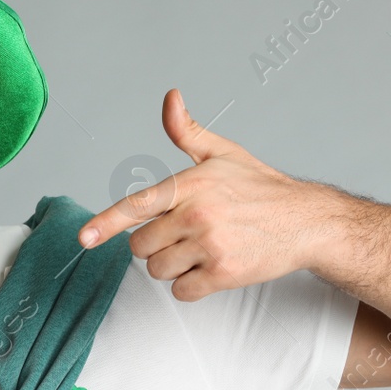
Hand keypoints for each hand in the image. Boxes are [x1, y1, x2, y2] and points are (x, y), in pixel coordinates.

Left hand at [77, 89, 345, 299]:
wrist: (305, 220)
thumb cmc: (260, 187)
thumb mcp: (222, 153)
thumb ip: (186, 132)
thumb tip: (170, 98)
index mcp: (190, 184)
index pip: (138, 205)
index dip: (107, 222)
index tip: (85, 238)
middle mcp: (197, 215)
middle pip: (141, 246)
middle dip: (155, 244)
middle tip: (184, 234)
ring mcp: (210, 246)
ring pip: (158, 270)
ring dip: (172, 266)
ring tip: (201, 249)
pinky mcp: (223, 274)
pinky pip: (181, 291)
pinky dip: (190, 285)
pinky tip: (211, 268)